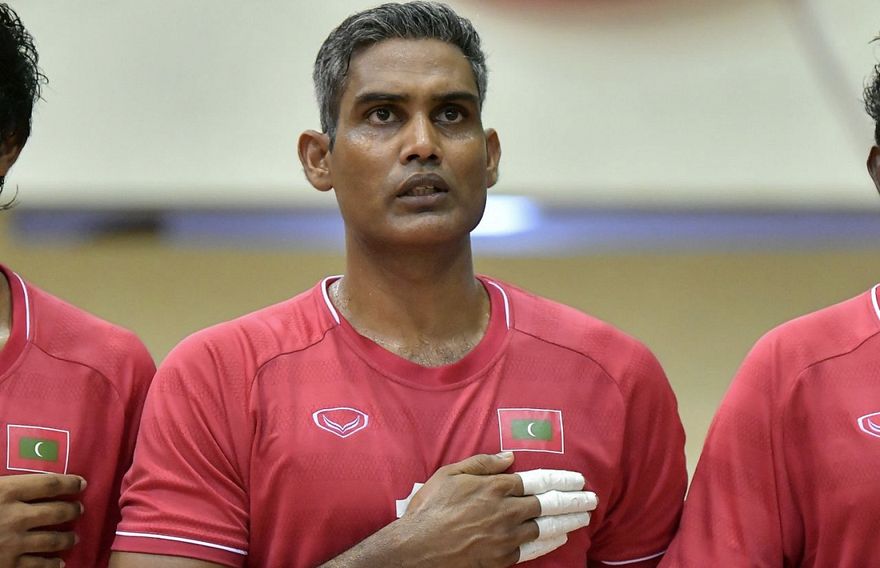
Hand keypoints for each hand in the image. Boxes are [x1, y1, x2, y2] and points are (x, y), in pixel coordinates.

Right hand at [0, 474, 84, 567]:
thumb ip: (8, 487)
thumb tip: (29, 483)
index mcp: (7, 492)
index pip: (50, 484)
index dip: (70, 483)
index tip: (81, 483)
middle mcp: (15, 517)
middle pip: (56, 512)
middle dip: (72, 510)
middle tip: (79, 509)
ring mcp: (13, 542)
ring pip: (52, 540)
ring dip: (67, 539)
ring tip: (74, 538)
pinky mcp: (8, 564)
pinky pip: (37, 565)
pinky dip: (51, 564)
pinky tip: (59, 563)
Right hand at [399, 452, 594, 566]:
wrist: (417, 548)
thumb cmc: (430, 508)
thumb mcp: (449, 474)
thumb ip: (482, 464)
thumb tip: (509, 457)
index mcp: (495, 487)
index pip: (538, 481)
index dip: (562, 480)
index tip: (578, 480)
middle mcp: (506, 511)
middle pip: (549, 504)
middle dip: (574, 501)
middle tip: (592, 499)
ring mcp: (506, 536)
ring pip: (546, 526)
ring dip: (569, 521)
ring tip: (584, 517)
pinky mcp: (502, 558)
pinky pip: (534, 549)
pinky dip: (550, 542)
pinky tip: (561, 538)